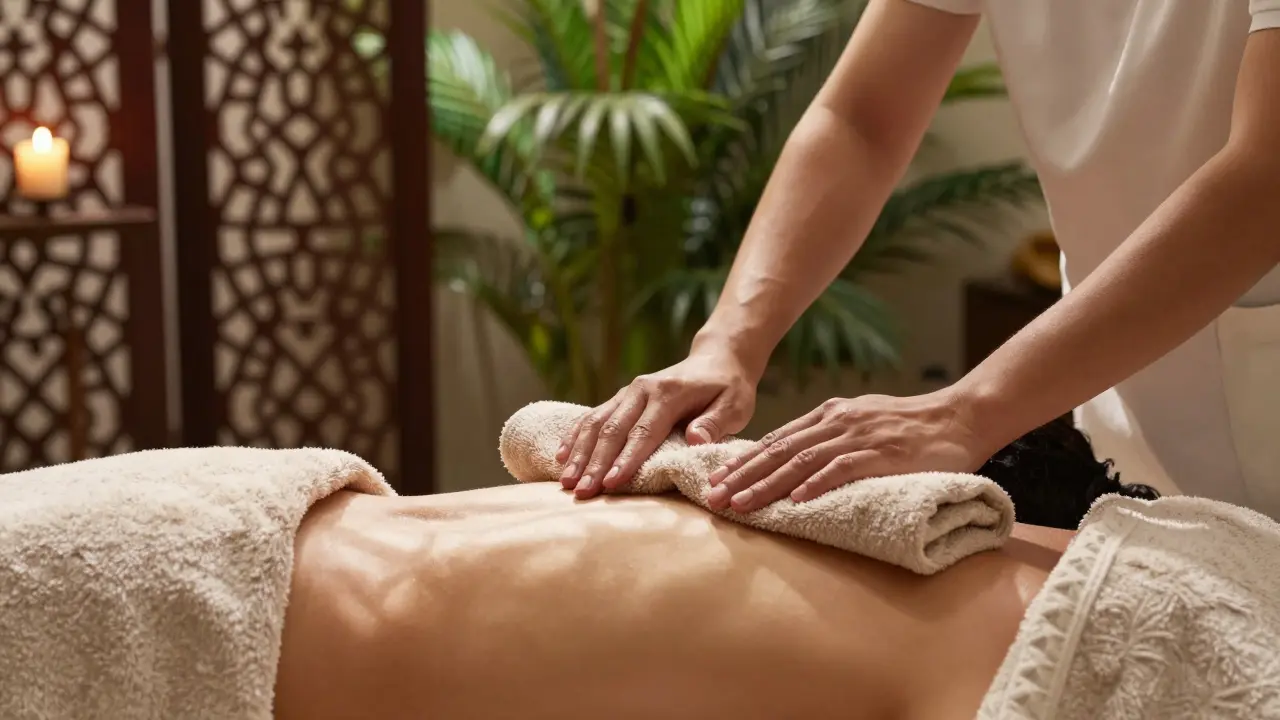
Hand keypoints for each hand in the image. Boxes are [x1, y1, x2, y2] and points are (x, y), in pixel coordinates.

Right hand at [557, 349, 757, 498]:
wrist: (715, 359)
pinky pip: (592, 416)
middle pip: (612, 429)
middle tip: (582, 492)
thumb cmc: (727, 388)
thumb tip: (696, 439)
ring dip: (579, 453)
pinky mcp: (620, 398)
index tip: (612, 483)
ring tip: (566, 482)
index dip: (627, 459)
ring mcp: (627, 392)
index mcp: (668, 393)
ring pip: (596, 423)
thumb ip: (716, 422)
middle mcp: (642, 390)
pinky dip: (575, 437)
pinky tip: (561, 457)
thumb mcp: (735, 404)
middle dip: (595, 463)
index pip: (644, 431)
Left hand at [705, 390, 989, 512]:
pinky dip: (817, 484)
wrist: (959, 417)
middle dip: (743, 476)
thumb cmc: (910, 426)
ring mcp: (858, 437)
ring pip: (801, 462)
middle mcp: (836, 422)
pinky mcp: (882, 454)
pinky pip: (843, 469)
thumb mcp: (860, 422)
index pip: (776, 440)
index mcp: (828, 415)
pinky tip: (796, 500)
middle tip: (714, 497)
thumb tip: (793, 462)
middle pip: (779, 451)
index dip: (743, 461)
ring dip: (768, 485)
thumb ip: (828, 437)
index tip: (716, 479)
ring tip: (742, 504)